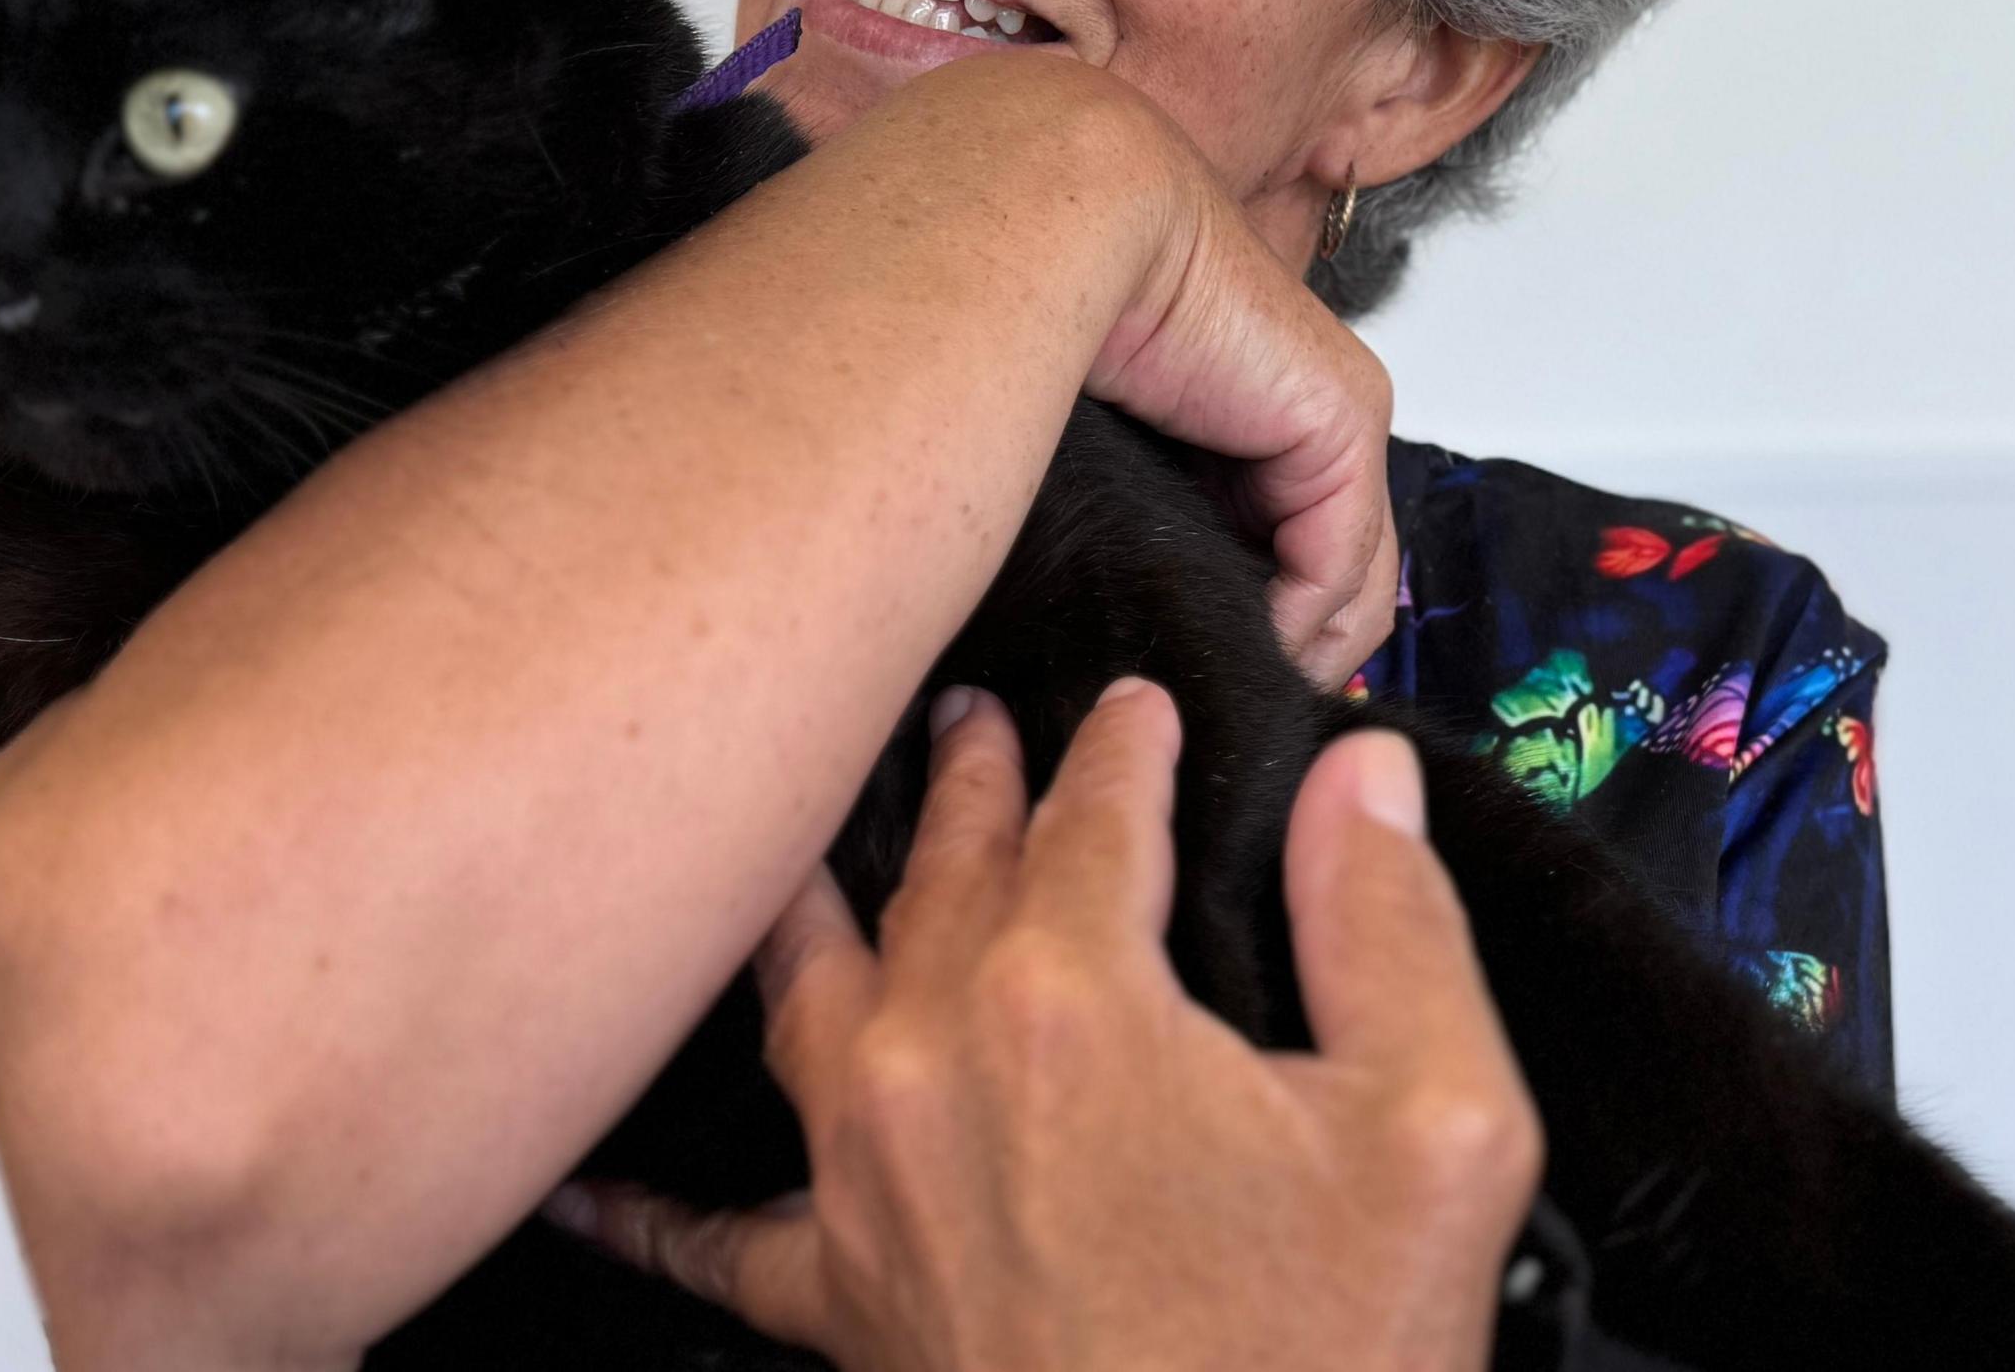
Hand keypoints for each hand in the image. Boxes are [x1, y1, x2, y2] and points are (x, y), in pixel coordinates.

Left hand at [554, 681, 1541, 1371]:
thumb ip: (1392, 927)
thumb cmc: (1325, 1355)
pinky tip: (576, 1176)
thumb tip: (1367, 776)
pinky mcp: (842, 1301)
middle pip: (944, 877)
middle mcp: (937, 1063)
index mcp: (1076, 1002)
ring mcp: (868, 1183)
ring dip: (808, 896)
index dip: (1122, 748)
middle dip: (965, 783)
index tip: (1136, 708)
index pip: (1094, 817)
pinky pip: (715, 1238)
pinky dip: (645, 1203)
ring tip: (789, 829)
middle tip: (966, 720)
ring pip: (806, 990)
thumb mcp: (1438, 1127)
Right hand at [866, 58, 1398, 682]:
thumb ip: (1116, 518)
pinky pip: (1340, 558)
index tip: (1188, 693)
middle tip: (1212, 719)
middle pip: (1317, 568)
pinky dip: (1296, 623)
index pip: (1268, 539)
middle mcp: (1278, 400)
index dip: (1238, 625)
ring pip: (1343, 576)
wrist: (1034, 209)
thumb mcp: (1072, 445)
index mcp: (1215, 398)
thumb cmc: (1006, 296)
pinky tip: (1236, 651)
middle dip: (1270, 647)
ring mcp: (1321, 404)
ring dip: (1284, 649)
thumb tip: (1105, 627)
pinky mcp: (1336, 412)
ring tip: (1215, 698)